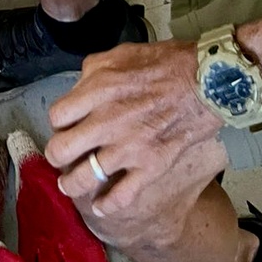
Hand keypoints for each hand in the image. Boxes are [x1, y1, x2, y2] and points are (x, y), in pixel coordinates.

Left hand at [45, 41, 226, 222]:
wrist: (204, 82)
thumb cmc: (164, 63)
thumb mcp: (118, 55)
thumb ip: (92, 73)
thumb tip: (78, 91)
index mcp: (97, 90)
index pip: (56, 116)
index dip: (58, 123)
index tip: (64, 126)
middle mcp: (107, 121)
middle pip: (60, 150)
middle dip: (57, 155)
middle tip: (63, 156)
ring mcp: (128, 147)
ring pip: (84, 178)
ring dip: (72, 185)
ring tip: (70, 185)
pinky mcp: (150, 166)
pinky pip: (120, 197)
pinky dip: (106, 205)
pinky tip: (100, 207)